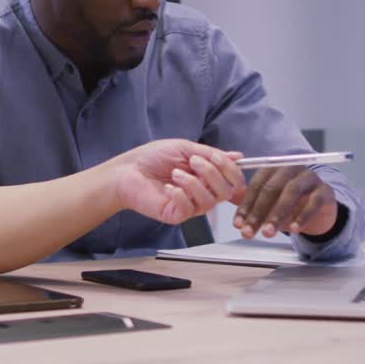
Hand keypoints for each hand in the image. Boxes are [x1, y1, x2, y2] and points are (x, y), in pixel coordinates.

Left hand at [112, 139, 245, 223]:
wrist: (127, 171)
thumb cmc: (152, 158)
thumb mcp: (185, 149)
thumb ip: (211, 154)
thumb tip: (237, 156)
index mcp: (207, 177)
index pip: (234, 181)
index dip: (231, 170)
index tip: (217, 157)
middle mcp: (203, 193)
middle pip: (227, 191)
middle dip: (212, 173)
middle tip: (193, 162)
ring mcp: (191, 206)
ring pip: (209, 200)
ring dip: (193, 182)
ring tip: (175, 173)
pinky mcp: (177, 215)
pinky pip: (189, 208)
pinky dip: (180, 194)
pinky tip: (167, 187)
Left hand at [232, 167, 338, 238]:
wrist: (319, 209)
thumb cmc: (288, 203)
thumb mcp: (267, 200)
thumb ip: (248, 197)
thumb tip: (225, 196)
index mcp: (274, 167)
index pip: (256, 185)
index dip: (245, 206)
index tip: (237, 225)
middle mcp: (292, 168)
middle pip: (272, 188)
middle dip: (258, 213)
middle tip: (249, 232)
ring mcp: (310, 178)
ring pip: (291, 192)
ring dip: (277, 214)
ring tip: (268, 233)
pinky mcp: (326, 191)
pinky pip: (314, 202)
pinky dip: (302, 216)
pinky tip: (294, 229)